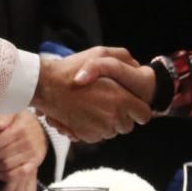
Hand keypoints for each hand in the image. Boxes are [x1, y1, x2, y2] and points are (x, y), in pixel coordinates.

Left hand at [0, 112, 48, 190]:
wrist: (41, 131)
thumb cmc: (25, 122)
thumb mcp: (15, 113)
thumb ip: (4, 117)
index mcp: (20, 128)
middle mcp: (26, 142)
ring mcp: (30, 154)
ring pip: (6, 165)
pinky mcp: (33, 164)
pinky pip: (18, 174)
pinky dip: (7, 176)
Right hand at [31, 47, 152, 142]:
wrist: (47, 87)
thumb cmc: (73, 69)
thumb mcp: (101, 54)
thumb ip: (124, 60)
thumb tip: (136, 66)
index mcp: (121, 100)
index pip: (144, 114)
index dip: (138, 109)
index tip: (130, 104)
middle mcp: (113, 118)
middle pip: (128, 126)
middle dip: (122, 116)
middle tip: (108, 102)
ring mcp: (100, 129)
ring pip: (113, 131)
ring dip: (107, 122)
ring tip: (93, 106)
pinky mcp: (87, 136)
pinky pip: (98, 136)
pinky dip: (94, 128)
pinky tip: (84, 113)